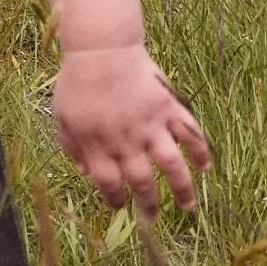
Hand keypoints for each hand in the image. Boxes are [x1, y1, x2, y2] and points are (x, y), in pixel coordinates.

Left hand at [54, 43, 209, 211]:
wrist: (100, 48)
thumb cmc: (77, 82)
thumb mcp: (61, 114)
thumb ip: (70, 146)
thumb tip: (84, 173)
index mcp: (96, 143)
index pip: (108, 184)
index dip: (114, 200)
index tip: (120, 207)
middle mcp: (125, 140)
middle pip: (142, 182)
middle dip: (149, 205)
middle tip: (153, 217)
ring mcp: (150, 125)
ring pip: (173, 167)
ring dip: (183, 190)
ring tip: (187, 207)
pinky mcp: (168, 109)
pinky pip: (191, 135)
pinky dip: (201, 153)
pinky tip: (204, 168)